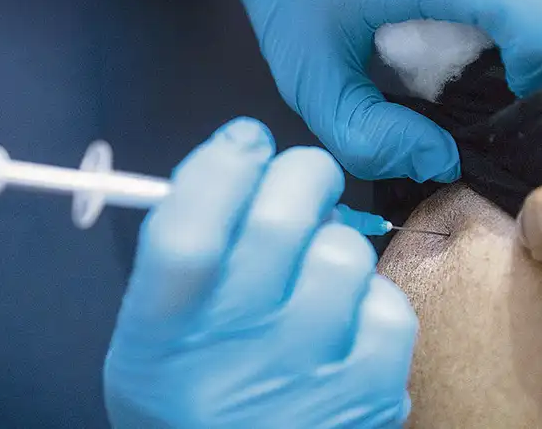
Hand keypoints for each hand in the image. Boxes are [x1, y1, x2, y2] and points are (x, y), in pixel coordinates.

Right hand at [104, 118, 416, 427]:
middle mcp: (232, 353)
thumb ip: (181, 255)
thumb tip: (237, 162)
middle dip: (302, 175)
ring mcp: (306, 376)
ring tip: (318, 277)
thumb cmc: (197, 398)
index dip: (222, 166)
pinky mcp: (369, 395)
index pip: (189, 229)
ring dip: (336, 244)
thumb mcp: (152, 339)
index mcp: (163, 336)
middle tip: (305, 180)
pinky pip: (389, 303)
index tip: (245, 142)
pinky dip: (372, 301)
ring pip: (344, 252)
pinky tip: (348, 326)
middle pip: (279, 219)